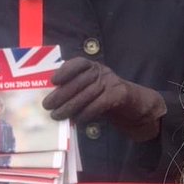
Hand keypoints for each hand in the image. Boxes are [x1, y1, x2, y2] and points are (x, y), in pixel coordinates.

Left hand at [43, 57, 165, 141]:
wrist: (135, 106)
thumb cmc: (107, 99)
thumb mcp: (92, 90)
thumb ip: (76, 90)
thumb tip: (53, 98)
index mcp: (94, 67)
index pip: (78, 63)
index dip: (65, 70)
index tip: (53, 81)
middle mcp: (103, 72)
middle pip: (80, 81)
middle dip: (62, 94)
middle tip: (48, 105)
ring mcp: (112, 82)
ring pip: (87, 94)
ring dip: (70, 106)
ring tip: (57, 115)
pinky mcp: (119, 94)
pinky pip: (99, 103)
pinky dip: (87, 113)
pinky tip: (78, 120)